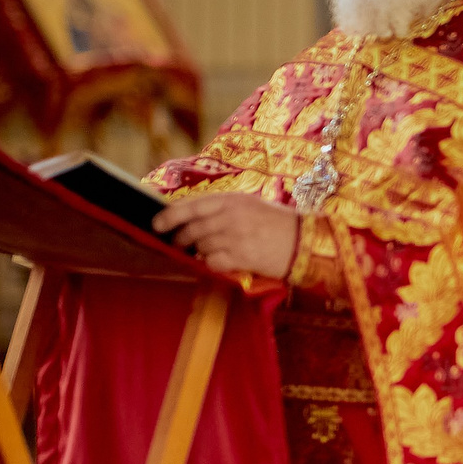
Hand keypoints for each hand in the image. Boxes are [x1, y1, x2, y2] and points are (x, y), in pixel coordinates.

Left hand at [152, 192, 303, 277]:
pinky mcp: (242, 257)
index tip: (156, 224)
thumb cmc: (278, 224)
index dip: (170, 215)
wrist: (306, 241)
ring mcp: (236, 237)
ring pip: (201, 246)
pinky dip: (210, 263)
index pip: (192, 205)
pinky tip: (217, 262)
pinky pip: (212, 262)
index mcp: (233, 200)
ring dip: (197, 252)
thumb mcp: (251, 206)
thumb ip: (223, 209)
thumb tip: (192, 219)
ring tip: (202, 253)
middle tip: (178, 244)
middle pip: (193, 228)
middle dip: (180, 239)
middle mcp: (232, 216)